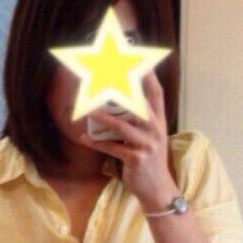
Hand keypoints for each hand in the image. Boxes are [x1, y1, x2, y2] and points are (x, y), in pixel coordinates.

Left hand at [79, 70, 175, 209]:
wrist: (157, 189)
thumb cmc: (149, 158)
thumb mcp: (149, 135)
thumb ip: (139, 116)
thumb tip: (117, 96)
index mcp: (158, 120)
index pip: (155, 91)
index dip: (146, 72)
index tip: (134, 54)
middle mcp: (155, 129)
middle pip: (137, 102)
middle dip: (120, 87)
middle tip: (103, 74)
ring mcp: (146, 144)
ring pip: (122, 125)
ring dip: (103, 117)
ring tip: (87, 110)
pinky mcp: (136, 159)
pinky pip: (113, 148)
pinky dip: (97, 143)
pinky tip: (84, 138)